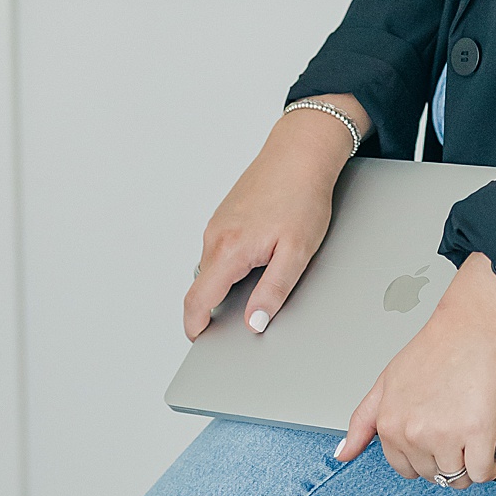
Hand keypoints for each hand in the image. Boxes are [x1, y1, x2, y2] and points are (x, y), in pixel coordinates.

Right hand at [184, 95, 371, 341]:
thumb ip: (273, 291)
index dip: (194, 326)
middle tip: (235, 326)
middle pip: (203, 287)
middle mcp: (215, 236)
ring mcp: (217, 225)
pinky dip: (229, 267)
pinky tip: (257, 263)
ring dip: (224, 287)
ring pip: (212, 269)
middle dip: (212, 311)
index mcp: (229, 249)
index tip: (198, 340)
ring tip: (252, 295)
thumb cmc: (301, 197)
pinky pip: (219, 252)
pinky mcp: (225, 217)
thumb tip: (254, 322)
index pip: (198, 299)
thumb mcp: (295, 253)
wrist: (300, 155)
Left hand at [336, 252, 495, 484]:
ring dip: (469, 467)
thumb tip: (343, 453)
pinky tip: (489, 449)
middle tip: (457, 436)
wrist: (475, 326)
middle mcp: (413, 433)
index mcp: (390, 423)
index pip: (404, 468)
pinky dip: (490, 466)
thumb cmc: (438, 348)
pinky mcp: (478, 434)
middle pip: (432, 474)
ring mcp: (445, 436)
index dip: (424, 458)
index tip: (435, 444)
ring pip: (458, 478)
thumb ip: (363, 421)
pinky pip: (483, 473)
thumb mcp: (386, 381)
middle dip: (446, 462)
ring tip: (474, 441)